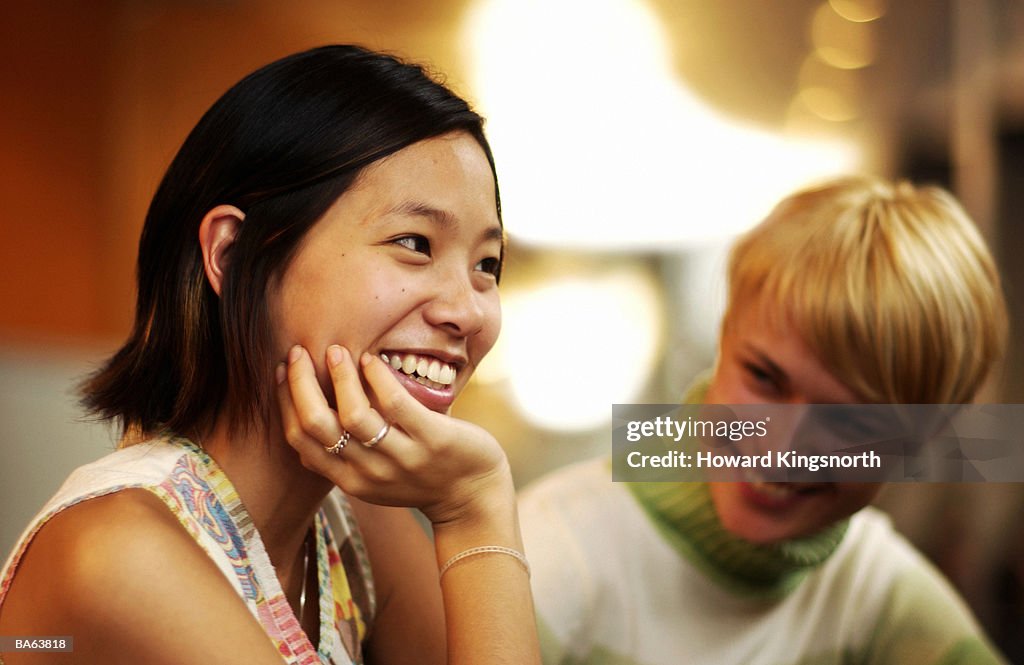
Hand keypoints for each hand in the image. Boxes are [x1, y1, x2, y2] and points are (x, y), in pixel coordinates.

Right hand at [276, 344, 512, 525]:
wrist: (473, 496)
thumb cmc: (421, 476)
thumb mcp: (374, 476)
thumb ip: (343, 455)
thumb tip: (305, 418)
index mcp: (349, 479)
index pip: (300, 440)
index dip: (284, 402)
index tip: (282, 370)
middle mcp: (370, 473)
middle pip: (318, 426)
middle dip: (301, 384)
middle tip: (299, 352)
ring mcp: (401, 458)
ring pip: (354, 416)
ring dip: (339, 378)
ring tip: (336, 351)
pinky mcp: (432, 441)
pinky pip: (396, 406)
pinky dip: (378, 379)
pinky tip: (372, 360)